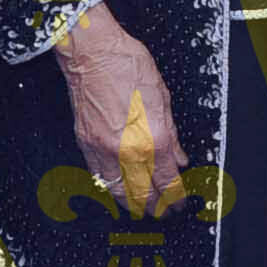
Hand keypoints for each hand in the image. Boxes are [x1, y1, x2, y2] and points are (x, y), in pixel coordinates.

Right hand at [56, 0, 181, 204]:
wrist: (92, 53)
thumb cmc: (128, 65)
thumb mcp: (164, 98)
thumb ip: (173, 134)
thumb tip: (180, 157)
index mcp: (153, 139)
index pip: (168, 180)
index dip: (176, 196)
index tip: (180, 202)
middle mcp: (128, 150)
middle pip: (144, 193)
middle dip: (157, 207)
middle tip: (165, 212)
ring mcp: (103, 149)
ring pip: (119, 191)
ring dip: (133, 204)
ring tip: (144, 209)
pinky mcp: (86, 143)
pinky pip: (100, 176)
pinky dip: (112, 187)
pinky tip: (119, 190)